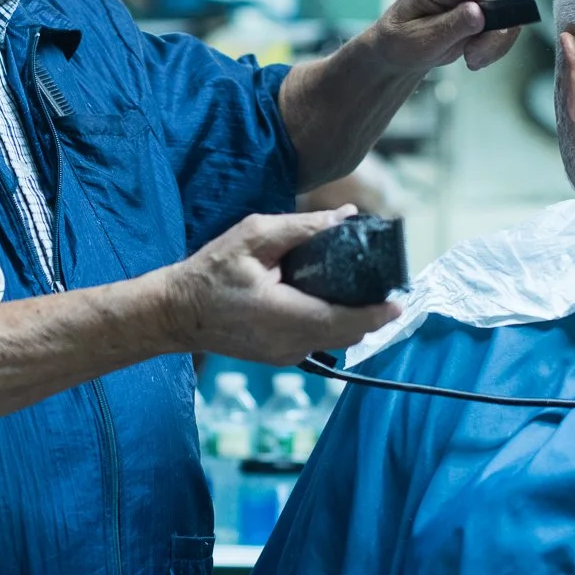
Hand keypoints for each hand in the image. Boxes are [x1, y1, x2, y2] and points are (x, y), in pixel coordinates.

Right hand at [156, 208, 398, 364]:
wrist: (177, 313)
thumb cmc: (210, 272)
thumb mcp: (253, 237)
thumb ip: (301, 227)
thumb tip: (345, 217)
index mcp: (283, 314)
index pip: (345, 321)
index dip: (377, 313)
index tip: (398, 300)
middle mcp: (289, 343)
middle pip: (349, 334)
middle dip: (371, 313)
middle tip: (382, 285)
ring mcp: (285, 355)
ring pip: (336, 341)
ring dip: (353, 320)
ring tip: (359, 290)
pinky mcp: (281, 357)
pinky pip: (319, 342)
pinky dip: (332, 324)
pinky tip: (327, 301)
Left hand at [362, 0, 517, 73]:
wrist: (397, 49)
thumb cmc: (400, 41)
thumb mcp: (420, 40)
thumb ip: (450, 26)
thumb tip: (479, 13)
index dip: (492, 4)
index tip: (490, 36)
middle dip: (494, 33)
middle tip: (474, 59)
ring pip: (506, 11)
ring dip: (495, 42)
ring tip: (472, 59)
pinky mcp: (480, 2)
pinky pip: (503, 21)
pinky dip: (494, 42)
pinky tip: (475, 53)